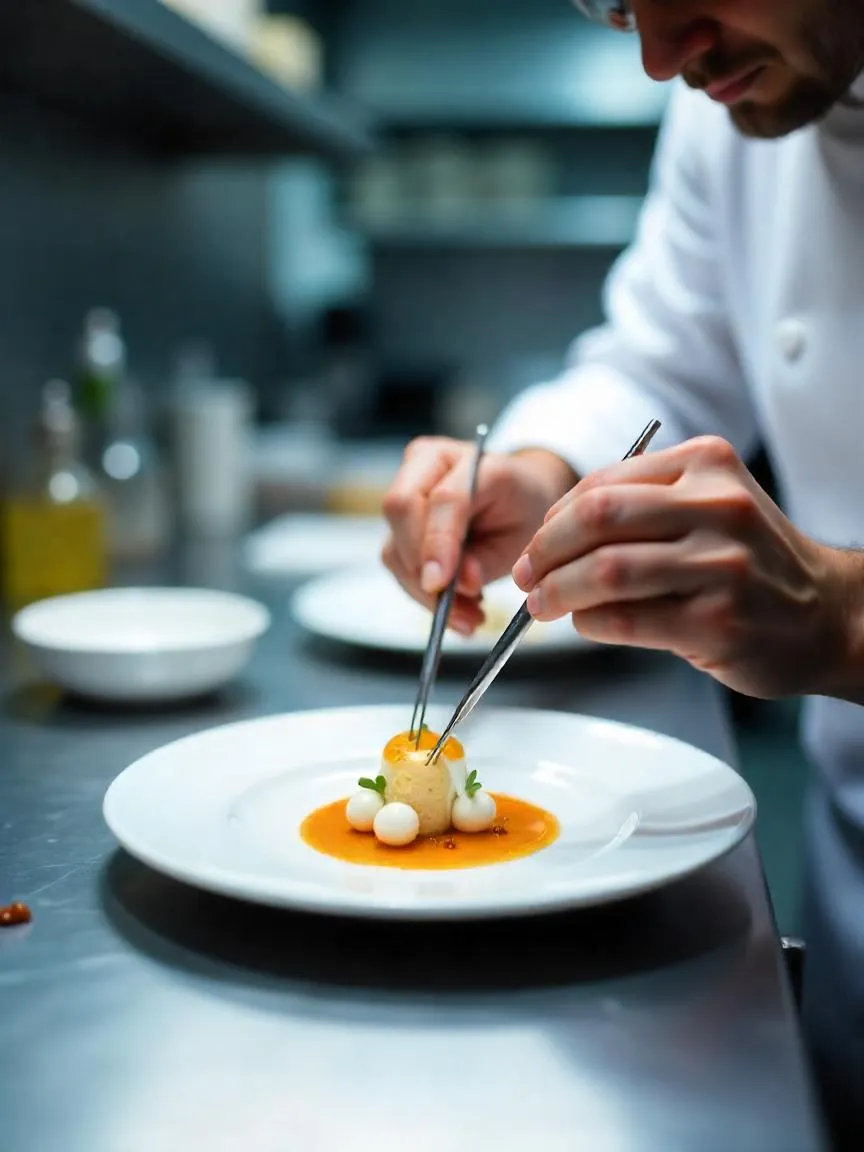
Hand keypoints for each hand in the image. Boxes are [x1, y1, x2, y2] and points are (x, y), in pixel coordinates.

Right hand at [382, 438, 575, 633]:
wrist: (519, 496)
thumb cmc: (523, 510)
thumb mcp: (521, 536)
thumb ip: (486, 559)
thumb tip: (458, 585)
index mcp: (472, 460)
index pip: (444, 498)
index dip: (438, 542)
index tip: (439, 584)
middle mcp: (428, 462)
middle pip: (400, 509)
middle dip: (420, 566)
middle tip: (452, 607)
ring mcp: (406, 486)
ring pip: (393, 543)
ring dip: (422, 589)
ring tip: (465, 614)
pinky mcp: (398, 519)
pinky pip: (396, 560)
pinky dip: (420, 591)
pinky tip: (453, 607)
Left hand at [512, 435, 851, 698]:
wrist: (826, 614)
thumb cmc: (752, 562)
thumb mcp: (709, 504)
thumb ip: (639, 505)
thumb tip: (551, 532)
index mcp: (707, 464)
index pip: (602, 483)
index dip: (553, 517)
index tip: (534, 544)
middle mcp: (718, 507)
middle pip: (596, 518)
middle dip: (545, 550)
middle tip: (527, 575)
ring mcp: (722, 565)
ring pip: (605, 570)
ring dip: (558, 591)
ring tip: (544, 605)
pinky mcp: (718, 621)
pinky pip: (627, 619)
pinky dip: (591, 623)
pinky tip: (586, 623)